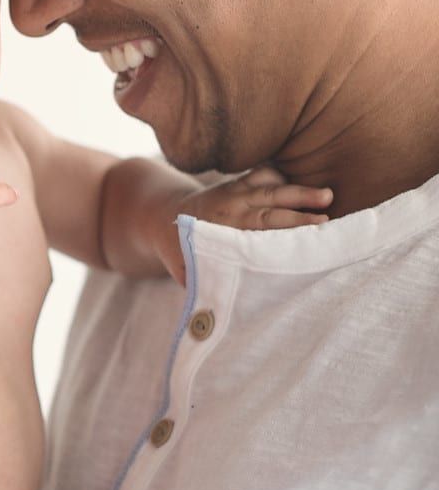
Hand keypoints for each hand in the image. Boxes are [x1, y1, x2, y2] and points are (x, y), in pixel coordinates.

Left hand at [154, 166, 332, 283]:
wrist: (162, 215)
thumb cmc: (179, 251)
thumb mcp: (184, 272)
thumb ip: (201, 285)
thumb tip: (210, 315)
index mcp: (219, 232)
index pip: (255, 237)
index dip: (278, 241)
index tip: (302, 247)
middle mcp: (230, 209)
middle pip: (269, 212)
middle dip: (298, 217)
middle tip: (326, 221)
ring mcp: (235, 192)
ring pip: (271, 189)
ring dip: (299, 192)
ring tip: (327, 195)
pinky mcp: (239, 182)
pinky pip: (262, 174)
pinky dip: (282, 177)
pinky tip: (306, 184)